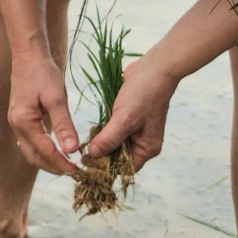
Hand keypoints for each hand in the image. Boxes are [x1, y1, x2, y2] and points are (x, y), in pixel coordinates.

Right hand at [6, 38, 83, 176]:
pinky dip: (45, 151)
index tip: (78, 170)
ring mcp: (16, 123)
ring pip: (31, 152)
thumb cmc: (43, 72)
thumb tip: (72, 150)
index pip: (44, 151)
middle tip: (75, 172)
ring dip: (49, 161)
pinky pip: (31, 142)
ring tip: (69, 164)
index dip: (62, 163)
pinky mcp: (20, 119)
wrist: (28, 55)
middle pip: (34, 157)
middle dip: (54, 167)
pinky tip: (59, 150)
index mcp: (23, 121)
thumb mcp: (56, 97)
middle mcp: (16, 125)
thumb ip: (64, 124)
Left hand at [84, 54, 180, 171]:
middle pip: (118, 156)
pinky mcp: (129, 118)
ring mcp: (136, 130)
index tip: (87, 165)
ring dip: (101, 142)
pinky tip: (93, 129)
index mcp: (147, 148)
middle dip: (102, 154)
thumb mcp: (125, 119)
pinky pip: (114, 130)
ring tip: (87, 141)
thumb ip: (108, 139)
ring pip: (114, 143)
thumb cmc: (144, 94)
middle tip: (83, 152)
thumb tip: (92, 155)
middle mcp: (142, 142)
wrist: (154, 68)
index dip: (106, 168)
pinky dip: (104, 131)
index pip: (124, 168)